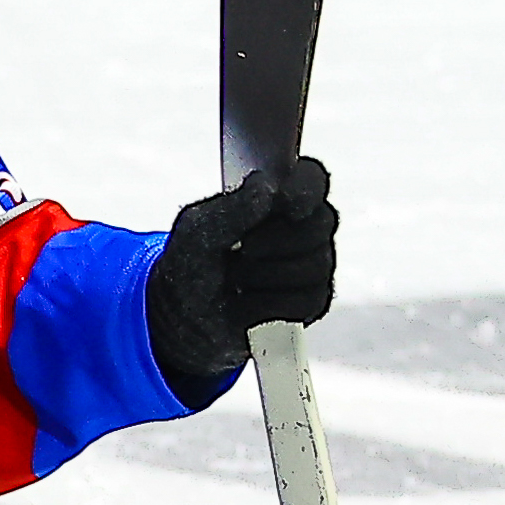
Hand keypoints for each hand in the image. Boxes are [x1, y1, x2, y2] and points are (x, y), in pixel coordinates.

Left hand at [146, 154, 338, 405]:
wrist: (183, 325)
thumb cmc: (189, 270)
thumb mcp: (197, 234)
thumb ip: (231, 209)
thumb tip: (267, 186)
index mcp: (274, 202)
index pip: (311, 179)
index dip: (306, 189)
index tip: (288, 205)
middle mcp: (301, 230)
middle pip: (321, 223)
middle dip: (276, 241)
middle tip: (242, 251)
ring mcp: (311, 268)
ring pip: (316, 264)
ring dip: (265, 276)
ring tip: (236, 281)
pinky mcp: (310, 305)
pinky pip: (307, 301)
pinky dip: (267, 305)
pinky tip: (246, 306)